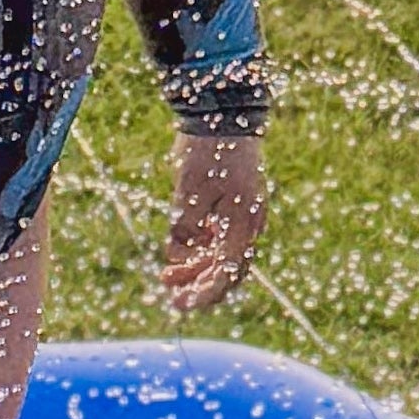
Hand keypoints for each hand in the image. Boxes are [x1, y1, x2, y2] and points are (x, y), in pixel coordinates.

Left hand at [163, 133, 265, 313]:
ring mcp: (246, 213)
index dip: (204, 294)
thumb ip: (183, 230)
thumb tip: (178, 256)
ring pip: (224, 254)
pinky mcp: (238, 204)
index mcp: (243, 224)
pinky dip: (203, 248)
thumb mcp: (186, 194)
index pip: (228, 274)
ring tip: (167, 274)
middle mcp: (250, 223)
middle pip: (228, 269)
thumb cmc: (205, 153)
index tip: (181, 304)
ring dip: (197, 267)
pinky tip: (180, 252)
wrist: (222, 114)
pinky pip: (223, 237)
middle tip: (170, 295)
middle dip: (199, 284)